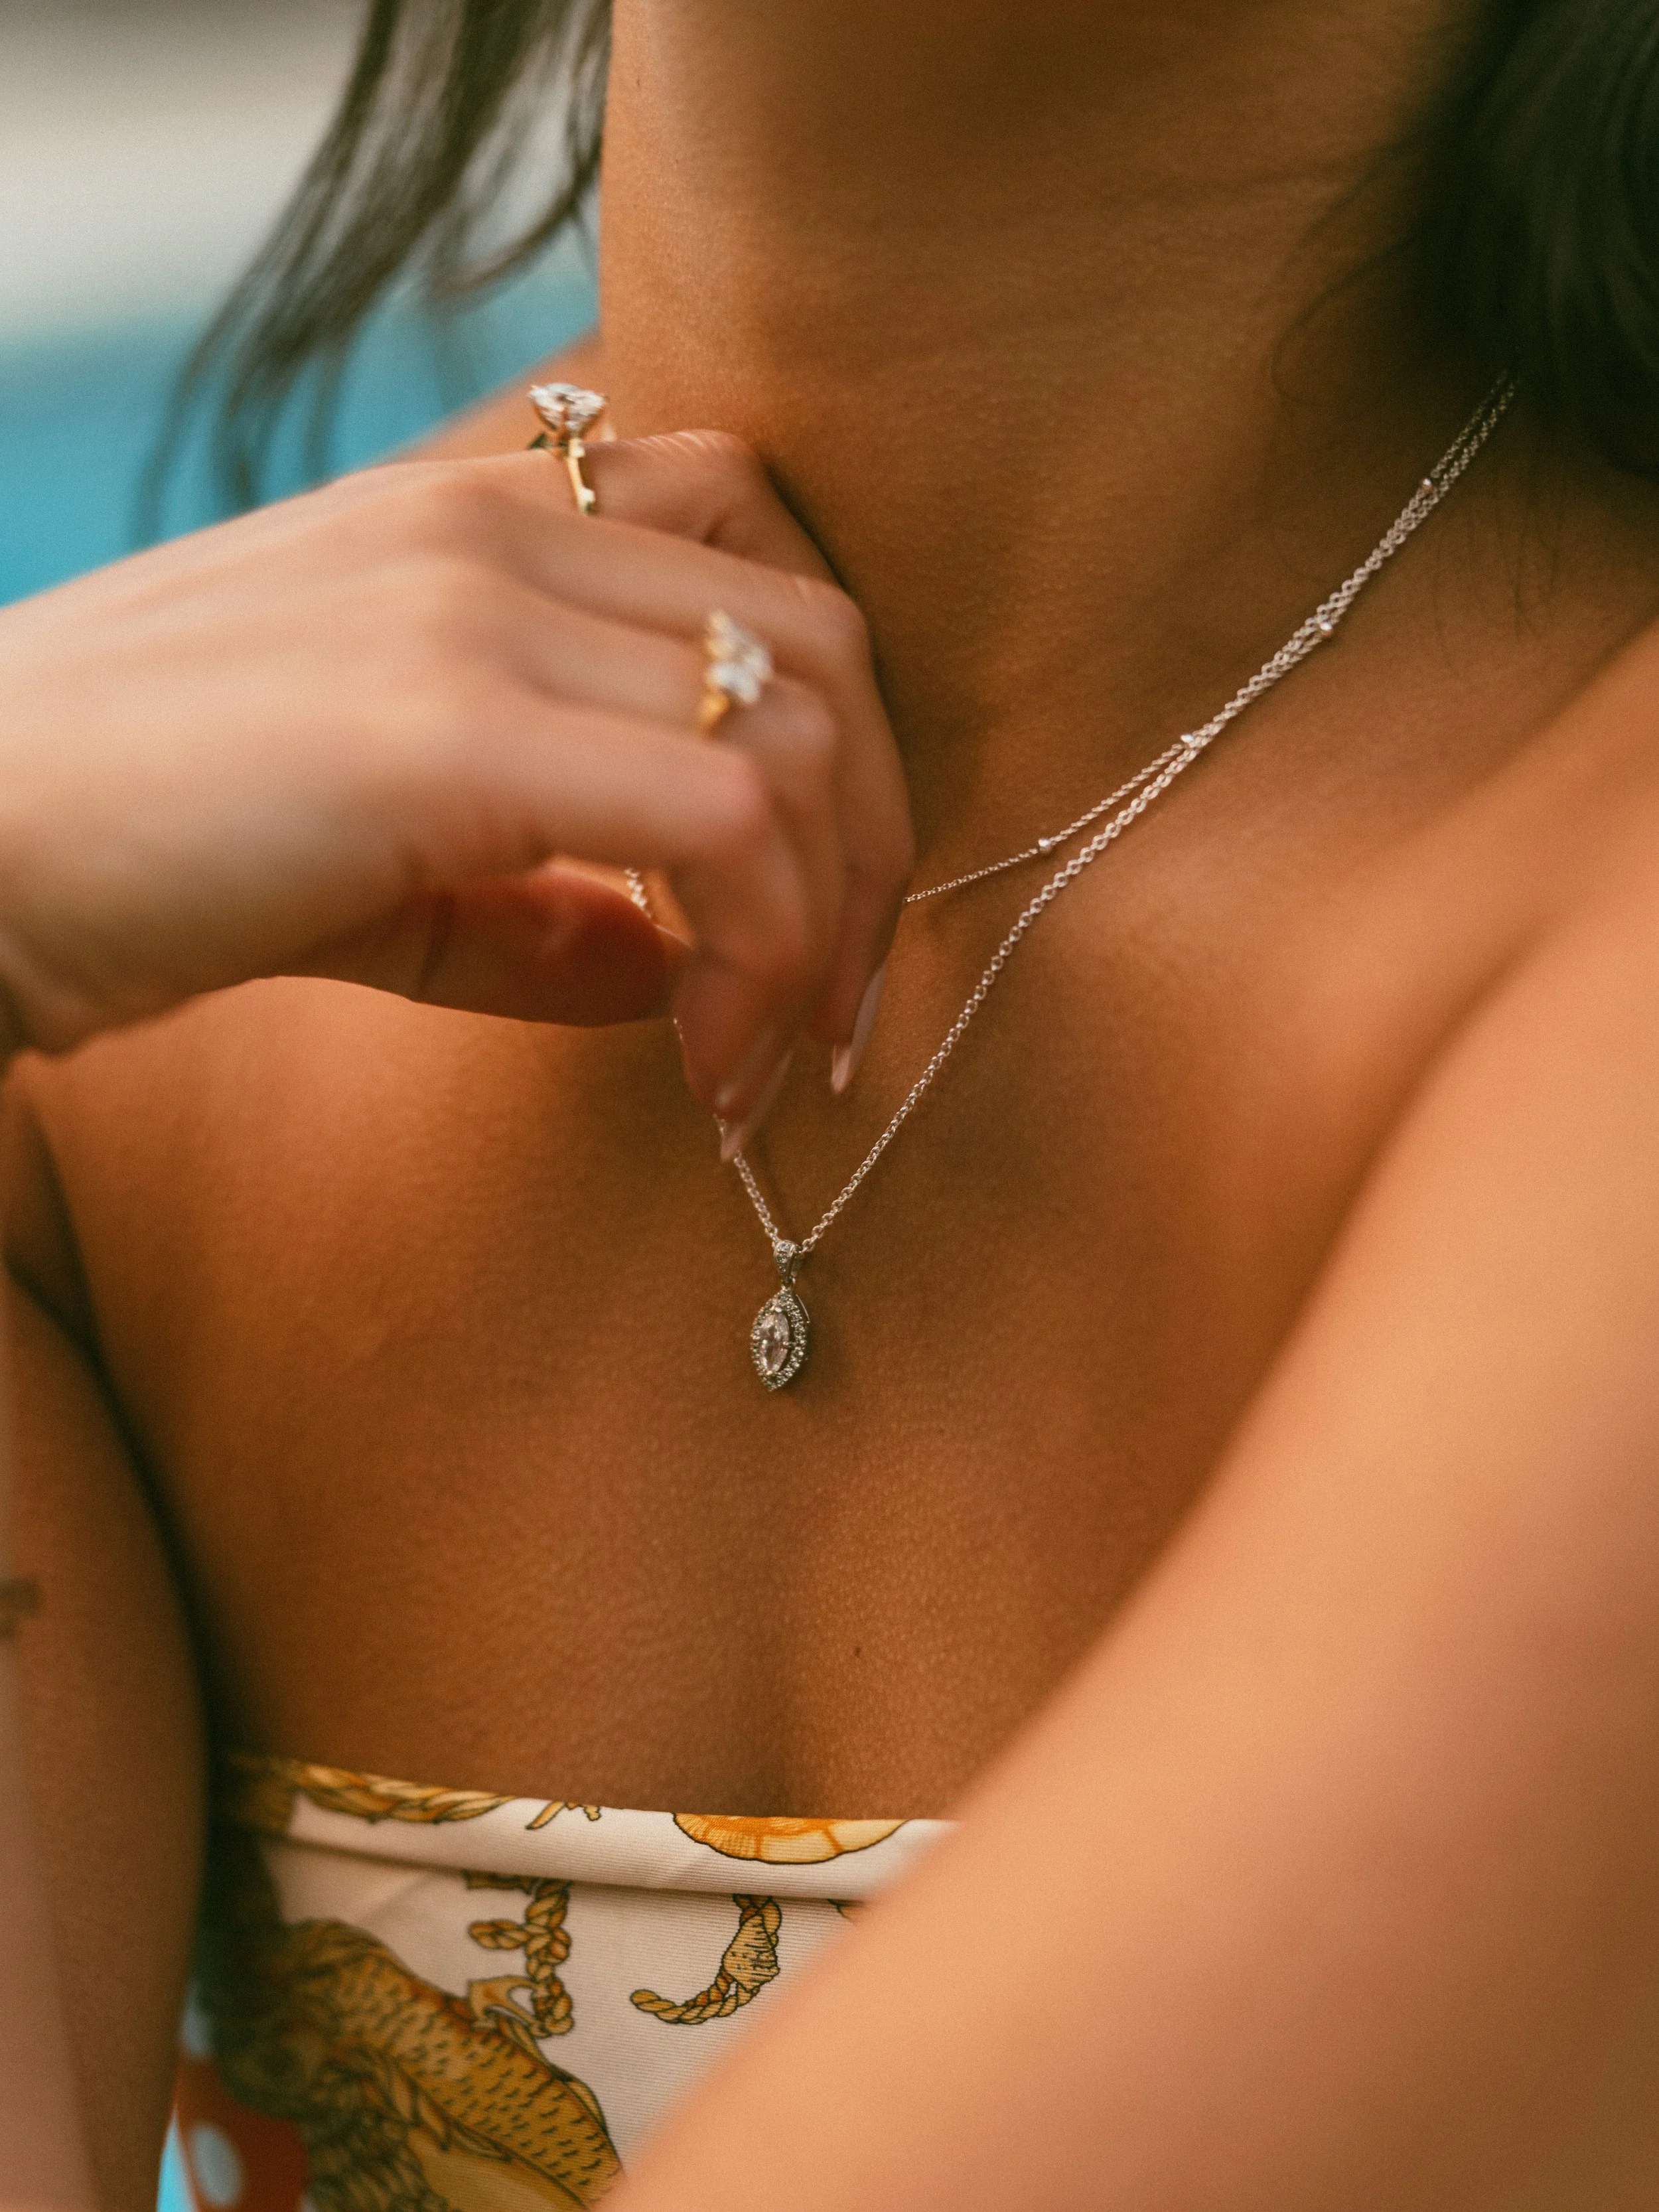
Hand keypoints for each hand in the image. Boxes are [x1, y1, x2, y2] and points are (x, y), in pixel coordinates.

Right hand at [0, 435, 912, 1127]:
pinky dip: (764, 953)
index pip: (758, 555)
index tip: (812, 907)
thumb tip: (676, 968)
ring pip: (803, 723)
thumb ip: (536, 898)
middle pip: (822, 637)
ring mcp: (473, 603)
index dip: (831, 734)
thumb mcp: (372, 863)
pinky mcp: (447, 717)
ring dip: (833, 916)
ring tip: (773, 1059)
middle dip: (876, 838)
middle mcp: (497, 523)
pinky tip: (703, 1061)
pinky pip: (727, 816)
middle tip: (837, 1013)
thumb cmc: (139, 853)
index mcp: (480, 521)